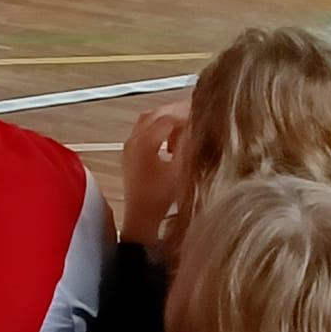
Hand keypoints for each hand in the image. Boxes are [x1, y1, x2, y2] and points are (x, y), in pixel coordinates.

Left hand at [121, 103, 189, 246]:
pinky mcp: (129, 155)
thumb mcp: (180, 170)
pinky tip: (171, 143)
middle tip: (194, 114)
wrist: (141, 219)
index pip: (167, 118)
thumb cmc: (161, 198)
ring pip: (147, 121)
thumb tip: (196, 126)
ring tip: (184, 130)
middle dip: (175, 112)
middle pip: (155, 114)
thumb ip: (188, 145)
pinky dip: (158, 130)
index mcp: (144, 142)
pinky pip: (143, 132)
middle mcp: (133, 140)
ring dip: (166, 121)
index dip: (185, 114)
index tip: (201, 115)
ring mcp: (129, 147)